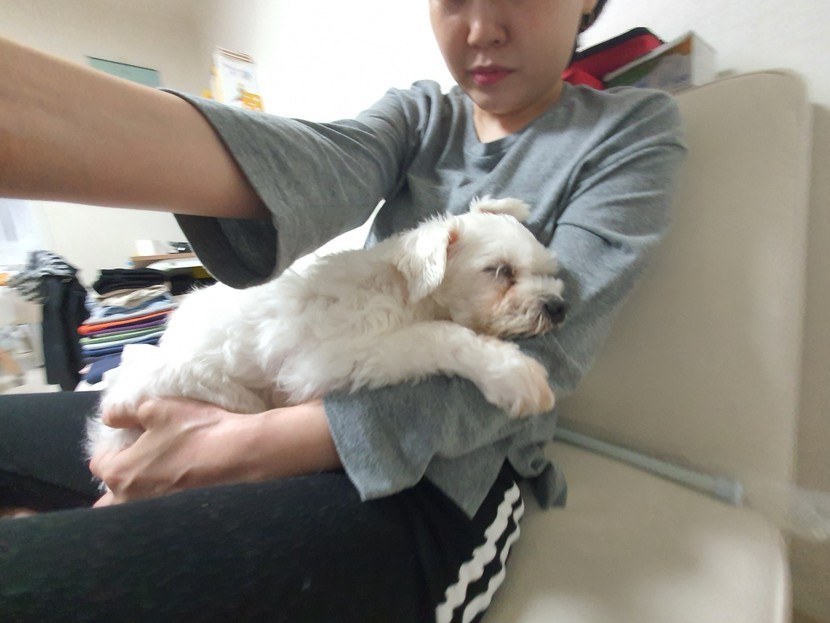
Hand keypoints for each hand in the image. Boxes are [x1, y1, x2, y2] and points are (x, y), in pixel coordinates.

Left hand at [89, 397, 340, 505]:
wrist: (240, 455)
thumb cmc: (195, 430)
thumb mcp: (157, 408)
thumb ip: (125, 412)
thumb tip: (109, 418)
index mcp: (119, 473)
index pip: (99, 462)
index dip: (113, 446)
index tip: (131, 436)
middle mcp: (130, 501)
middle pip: (110, 497)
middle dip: (119, 481)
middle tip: (140, 464)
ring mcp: (154, 516)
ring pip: (132, 513)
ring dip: (136, 500)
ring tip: (157, 481)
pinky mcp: (177, 522)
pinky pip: (156, 519)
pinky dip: (159, 511)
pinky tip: (176, 492)